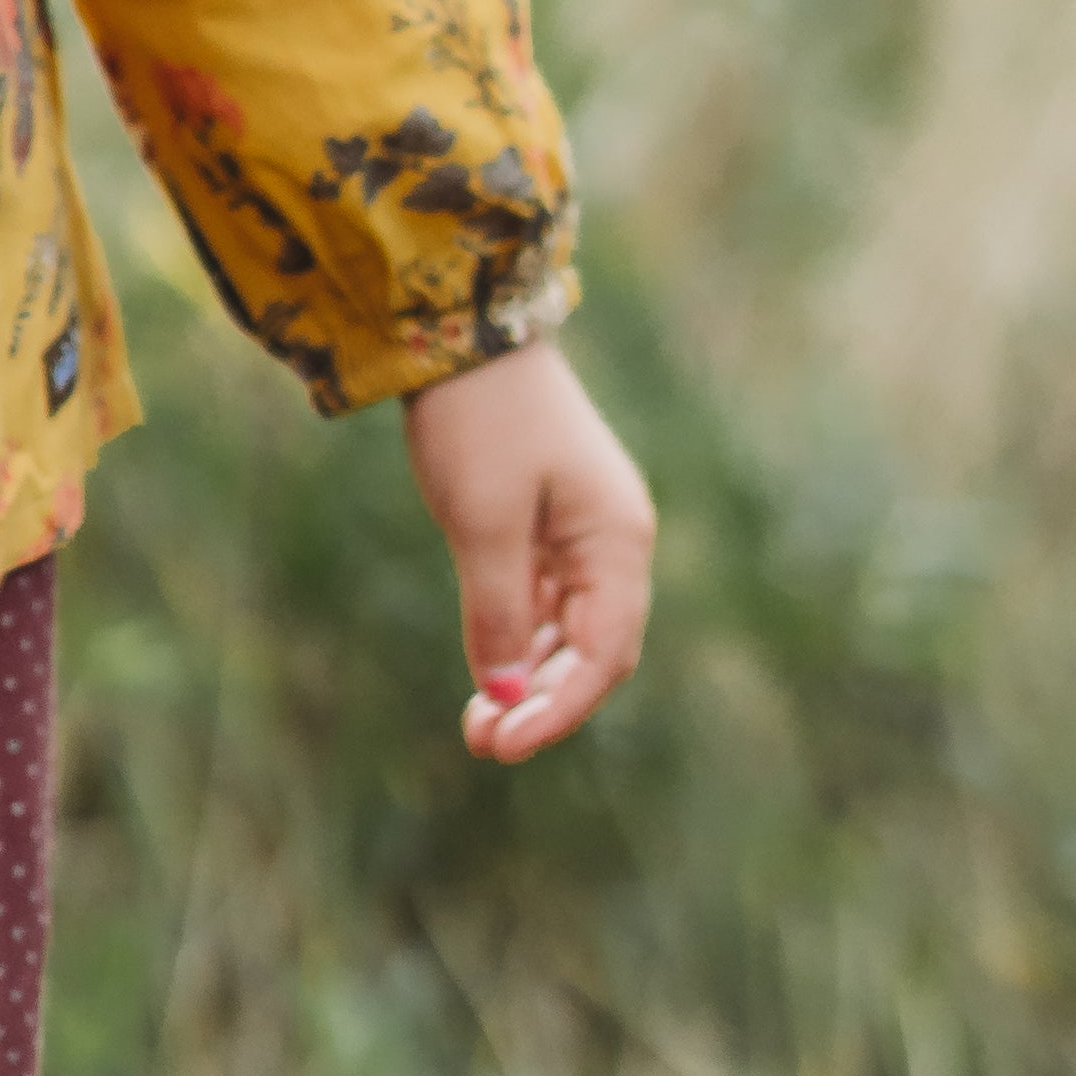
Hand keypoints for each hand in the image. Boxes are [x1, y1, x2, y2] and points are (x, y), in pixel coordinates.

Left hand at [399, 335, 653, 765]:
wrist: (457, 329)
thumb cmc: (479, 420)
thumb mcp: (482, 523)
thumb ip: (498, 613)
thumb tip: (507, 695)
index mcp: (618, 539)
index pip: (604, 654)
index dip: (559, 708)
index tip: (506, 745)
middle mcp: (611, 539)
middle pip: (590, 648)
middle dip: (542, 700)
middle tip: (483, 744)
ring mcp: (578, 528)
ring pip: (563, 628)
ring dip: (527, 675)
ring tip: (478, 724)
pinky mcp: (542, 518)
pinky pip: (539, 597)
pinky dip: (515, 636)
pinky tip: (486, 671)